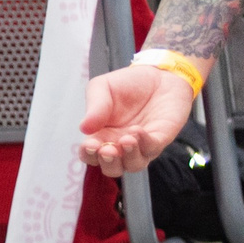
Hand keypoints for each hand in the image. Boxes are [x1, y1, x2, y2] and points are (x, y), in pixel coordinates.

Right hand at [78, 63, 197, 177]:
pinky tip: (138, 130)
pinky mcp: (160, 139)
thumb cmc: (126, 84)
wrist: (158, 75)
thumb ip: (94, 106)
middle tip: (107, 150)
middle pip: (112, 168)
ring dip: (129, 156)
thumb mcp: (103, 88)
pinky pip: (152, 148)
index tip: (90, 144)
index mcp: (101, 135)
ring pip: (134, 165)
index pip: (90, 155)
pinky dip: (145, 143)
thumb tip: (83, 128)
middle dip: (109, 163)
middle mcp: (120, 145)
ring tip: (127, 139)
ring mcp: (141, 145)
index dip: (88, 154)